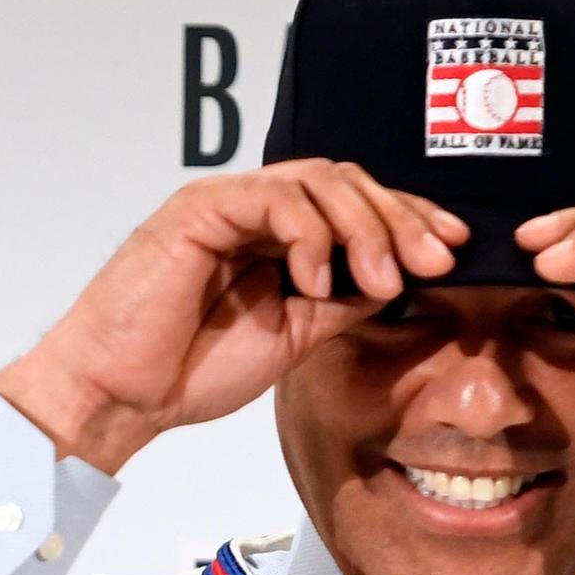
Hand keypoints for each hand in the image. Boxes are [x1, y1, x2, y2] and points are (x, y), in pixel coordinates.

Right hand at [0, 164, 464, 475]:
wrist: (121, 394)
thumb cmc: (187, 369)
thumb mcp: (294, 337)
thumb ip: (342, 301)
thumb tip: (406, 280)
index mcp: (276, 238)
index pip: (355, 206)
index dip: (410, 220)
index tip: (453, 251)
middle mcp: (254, 212)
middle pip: (347, 182)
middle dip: (401, 219)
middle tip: (432, 263)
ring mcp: (227, 204)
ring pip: (319, 181)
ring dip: (364, 226)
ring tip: (381, 279)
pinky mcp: (200, 208)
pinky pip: (274, 197)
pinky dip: (309, 235)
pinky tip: (316, 280)